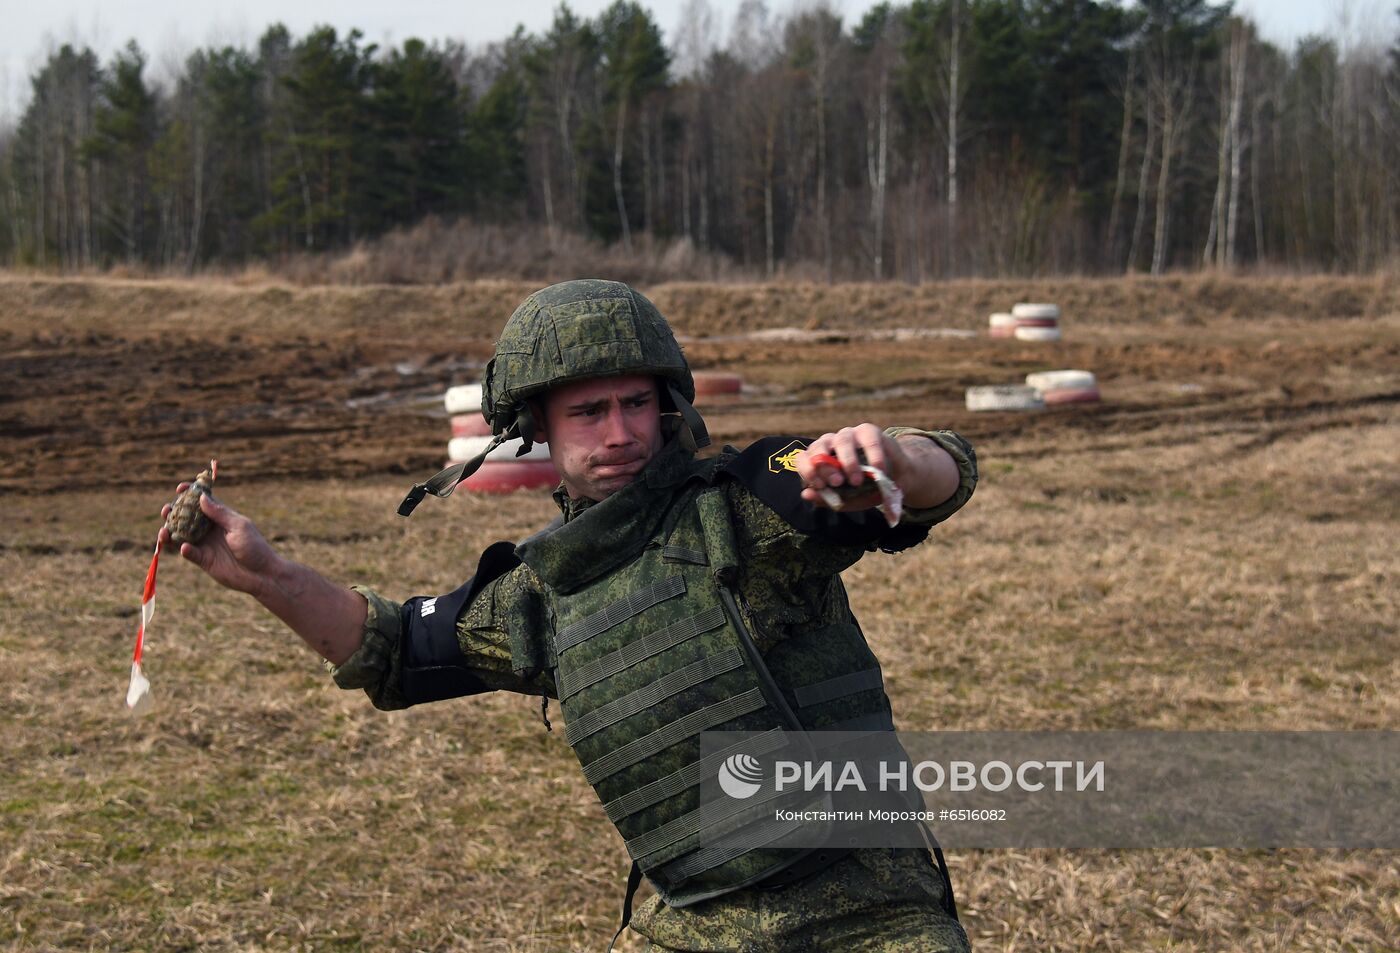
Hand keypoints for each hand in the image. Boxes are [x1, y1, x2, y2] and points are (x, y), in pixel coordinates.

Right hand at [160, 487, 277, 596]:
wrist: (260, 574)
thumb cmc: (254, 547)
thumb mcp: (239, 526)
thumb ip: (220, 513)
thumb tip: (202, 497)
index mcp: (220, 517)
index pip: (202, 502)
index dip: (190, 494)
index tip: (180, 488)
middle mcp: (209, 529)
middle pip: (186, 518)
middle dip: (173, 513)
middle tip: (167, 510)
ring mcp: (205, 544)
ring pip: (181, 535)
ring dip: (170, 532)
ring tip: (164, 531)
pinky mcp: (203, 560)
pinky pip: (189, 553)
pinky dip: (184, 549)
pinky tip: (185, 547)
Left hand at [793, 424, 910, 511]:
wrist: (894, 482)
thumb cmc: (865, 489)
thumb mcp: (846, 499)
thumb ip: (827, 498)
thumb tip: (805, 494)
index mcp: (819, 460)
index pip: (802, 459)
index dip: (807, 470)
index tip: (819, 485)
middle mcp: (830, 444)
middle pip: (818, 448)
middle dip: (825, 467)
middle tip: (837, 483)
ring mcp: (849, 435)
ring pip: (842, 441)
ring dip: (848, 462)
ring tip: (857, 481)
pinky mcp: (869, 432)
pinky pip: (869, 441)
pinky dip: (874, 456)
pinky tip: (879, 470)